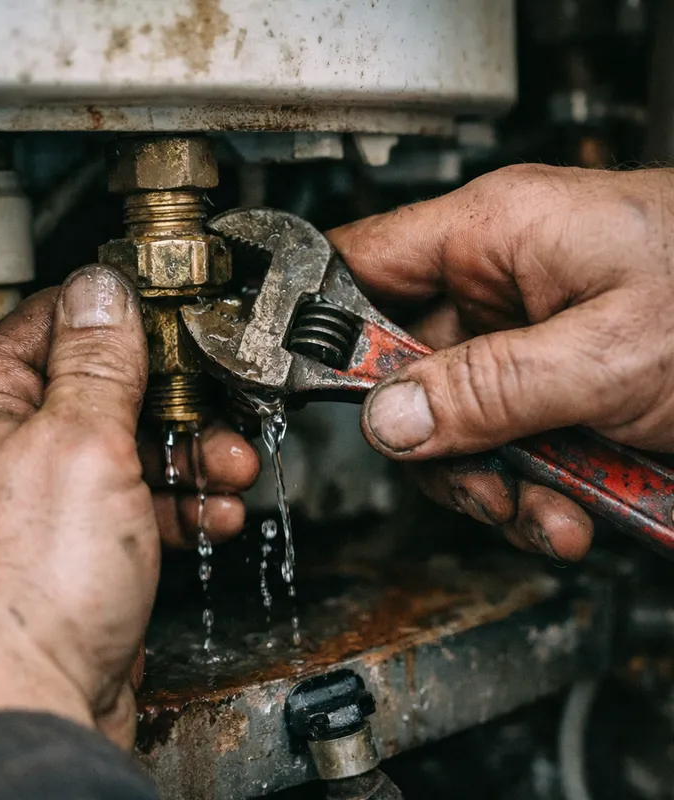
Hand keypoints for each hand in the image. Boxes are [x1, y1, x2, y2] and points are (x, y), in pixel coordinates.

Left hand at [0, 265, 257, 771]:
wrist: (27, 712)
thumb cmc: (25, 591)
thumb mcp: (79, 445)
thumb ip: (98, 362)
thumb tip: (104, 289)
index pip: (55, 324)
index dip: (120, 312)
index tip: (176, 314)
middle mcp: (6, 454)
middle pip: (105, 392)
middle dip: (176, 400)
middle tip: (220, 405)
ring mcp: (43, 506)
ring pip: (132, 453)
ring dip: (192, 457)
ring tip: (231, 467)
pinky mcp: (77, 552)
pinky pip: (138, 508)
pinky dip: (182, 507)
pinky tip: (214, 515)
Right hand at [329, 165, 673, 560]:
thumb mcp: (609, 353)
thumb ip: (489, 390)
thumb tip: (389, 420)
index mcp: (494, 233)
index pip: (360, 260)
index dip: (320, 319)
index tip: (306, 384)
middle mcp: (498, 284)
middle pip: (401, 368)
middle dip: (431, 442)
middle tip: (475, 480)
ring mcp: (525, 342)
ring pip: (452, 424)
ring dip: (488, 483)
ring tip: (544, 511)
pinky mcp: (554, 389)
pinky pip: (504, 448)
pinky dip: (529, 495)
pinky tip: (569, 514)